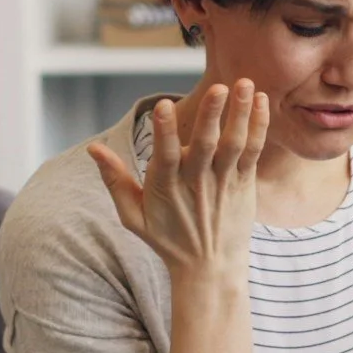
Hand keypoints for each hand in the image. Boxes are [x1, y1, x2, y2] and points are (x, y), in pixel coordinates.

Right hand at [86, 82, 267, 280]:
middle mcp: (197, 182)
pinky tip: (260, 100)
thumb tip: (92, 149)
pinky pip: (253, 151)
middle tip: (219, 86)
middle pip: (205, 145)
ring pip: (233, 144)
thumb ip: (115, 180)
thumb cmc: (168, 239)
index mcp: (166, 187)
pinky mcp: (244, 184)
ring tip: (244, 83)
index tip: (164, 105)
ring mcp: (223, 182)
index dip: (164, 131)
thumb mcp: (133, 215)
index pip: (165, 155)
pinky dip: (258, 126)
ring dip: (240, 113)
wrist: (210, 269)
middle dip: (211, 116)